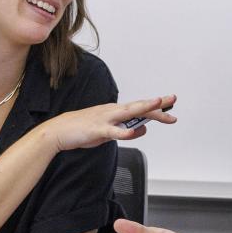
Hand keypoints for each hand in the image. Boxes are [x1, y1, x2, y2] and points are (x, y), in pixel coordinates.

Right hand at [40, 95, 176, 150]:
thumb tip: (142, 130)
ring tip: (158, 104)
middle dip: (156, 104)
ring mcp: (106, 119)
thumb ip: (126, 131)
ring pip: (128, 112)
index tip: (170, 104)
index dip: (156, 106)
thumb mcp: (109, 132)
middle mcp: (113, 111)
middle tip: (172, 99)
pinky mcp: (98, 129)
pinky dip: (123, 131)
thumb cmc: (84, 130)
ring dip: (144, 108)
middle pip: (139, 107)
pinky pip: (112, 130)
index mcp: (116, 111)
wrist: (59, 131)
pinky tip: (133, 131)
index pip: (140, 108)